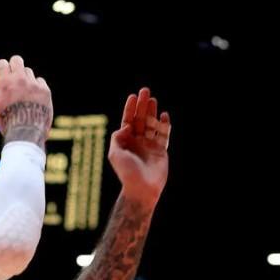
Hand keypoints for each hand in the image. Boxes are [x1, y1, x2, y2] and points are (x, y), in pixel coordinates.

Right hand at [0, 55, 52, 148]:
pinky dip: (36, 87)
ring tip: (24, 95)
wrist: (27, 131)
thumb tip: (5, 88)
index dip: (0, 71)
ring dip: (25, 80)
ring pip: (29, 72)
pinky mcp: (46, 91)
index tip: (0, 82)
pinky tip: (34, 98)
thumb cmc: (8, 122)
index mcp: (6, 83)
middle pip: (17, 60)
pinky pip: (40, 81)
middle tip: (13, 80)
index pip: (2, 63)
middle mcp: (21, 80)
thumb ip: (1, 93)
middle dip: (13, 68)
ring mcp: (35, 84)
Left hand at [108, 88, 170, 204]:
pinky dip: (164, 125)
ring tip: (154, 99)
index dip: (130, 108)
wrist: (142, 188)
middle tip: (145, 91)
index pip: (128, 120)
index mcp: (126, 141)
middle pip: (140, 119)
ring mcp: (150, 146)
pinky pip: (163, 135)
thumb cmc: (126, 172)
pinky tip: (164, 115)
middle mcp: (138, 141)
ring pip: (152, 124)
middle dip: (142, 105)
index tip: (133, 96)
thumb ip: (118, 138)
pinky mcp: (161, 151)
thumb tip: (126, 125)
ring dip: (152, 112)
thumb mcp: (115, 154)